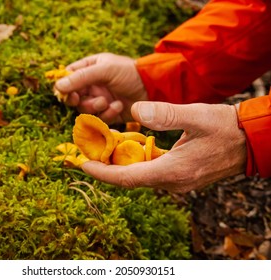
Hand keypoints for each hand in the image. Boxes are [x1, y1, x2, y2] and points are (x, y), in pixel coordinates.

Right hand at [55, 53, 147, 123]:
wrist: (153, 89)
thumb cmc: (129, 72)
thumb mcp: (105, 70)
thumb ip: (81, 77)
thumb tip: (58, 87)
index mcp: (89, 68)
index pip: (68, 77)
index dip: (64, 86)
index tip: (68, 93)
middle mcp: (92, 85)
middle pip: (73, 97)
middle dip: (80, 100)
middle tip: (83, 99)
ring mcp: (99, 100)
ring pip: (85, 110)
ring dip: (95, 107)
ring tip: (108, 101)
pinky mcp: (108, 114)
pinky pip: (99, 118)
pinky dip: (107, 114)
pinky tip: (118, 106)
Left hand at [81, 101, 246, 192]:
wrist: (249, 140)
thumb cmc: (225, 128)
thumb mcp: (197, 115)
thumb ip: (166, 114)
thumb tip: (135, 110)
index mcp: (172, 171)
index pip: (127, 178)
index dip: (102, 172)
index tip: (83, 164)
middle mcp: (172, 181)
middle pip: (130, 178)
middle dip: (107, 166)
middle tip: (89, 150)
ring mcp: (177, 180)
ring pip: (140, 174)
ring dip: (121, 163)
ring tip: (105, 146)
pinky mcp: (180, 175)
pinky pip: (151, 171)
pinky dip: (137, 160)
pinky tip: (131, 146)